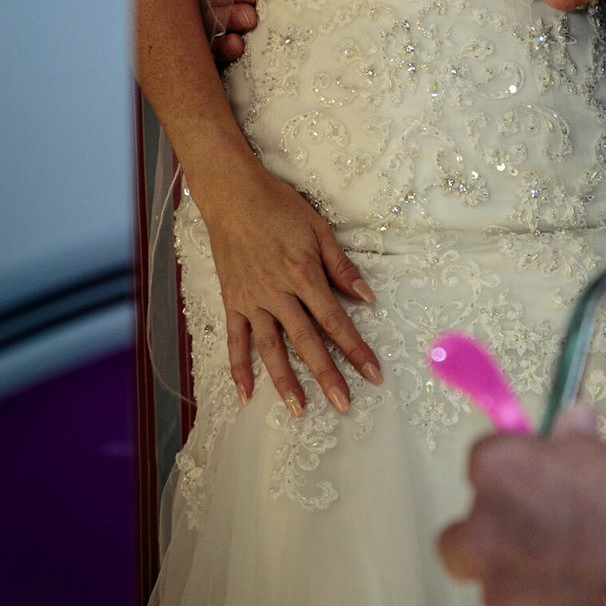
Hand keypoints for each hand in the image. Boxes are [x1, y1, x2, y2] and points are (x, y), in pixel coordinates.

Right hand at [193, 151, 382, 414]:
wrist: (232, 194)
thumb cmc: (280, 207)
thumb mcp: (319, 230)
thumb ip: (342, 267)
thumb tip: (367, 297)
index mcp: (304, 276)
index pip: (336, 321)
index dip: (356, 350)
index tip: (374, 375)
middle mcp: (278, 294)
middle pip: (307, 343)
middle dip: (327, 376)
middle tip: (344, 405)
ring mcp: (252, 301)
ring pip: (271, 349)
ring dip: (285, 382)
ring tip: (299, 410)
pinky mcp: (232, 302)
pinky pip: (236, 341)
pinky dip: (239, 369)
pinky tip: (246, 395)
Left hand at [439, 422, 605, 605]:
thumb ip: (577, 444)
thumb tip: (571, 422)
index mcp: (502, 473)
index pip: (486, 462)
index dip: (519, 473)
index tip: (544, 480)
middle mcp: (485, 534)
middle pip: (465, 538)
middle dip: (493, 539)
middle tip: (543, 539)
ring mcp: (501, 595)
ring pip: (497, 589)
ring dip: (526, 585)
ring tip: (582, 584)